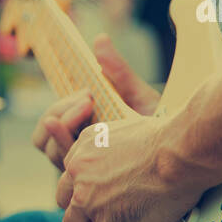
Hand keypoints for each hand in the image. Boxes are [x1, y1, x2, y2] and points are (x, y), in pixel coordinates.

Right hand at [31, 34, 159, 170]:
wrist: (179, 152)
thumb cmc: (158, 125)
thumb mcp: (138, 95)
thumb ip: (117, 70)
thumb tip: (100, 38)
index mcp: (80, 127)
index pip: (48, 124)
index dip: (60, 109)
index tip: (88, 94)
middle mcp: (76, 148)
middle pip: (42, 140)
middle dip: (60, 116)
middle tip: (88, 102)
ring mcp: (83, 166)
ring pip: (53, 155)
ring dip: (67, 134)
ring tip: (94, 119)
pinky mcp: (91, 182)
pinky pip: (70, 173)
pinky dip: (78, 153)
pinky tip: (102, 142)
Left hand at [56, 112, 204, 221]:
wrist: (180, 152)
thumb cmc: (170, 141)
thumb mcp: (130, 131)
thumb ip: (117, 149)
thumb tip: (128, 164)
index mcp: (85, 147)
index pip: (72, 176)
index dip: (86, 191)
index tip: (103, 201)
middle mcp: (79, 172)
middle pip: (66, 201)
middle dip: (83, 214)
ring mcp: (87, 199)